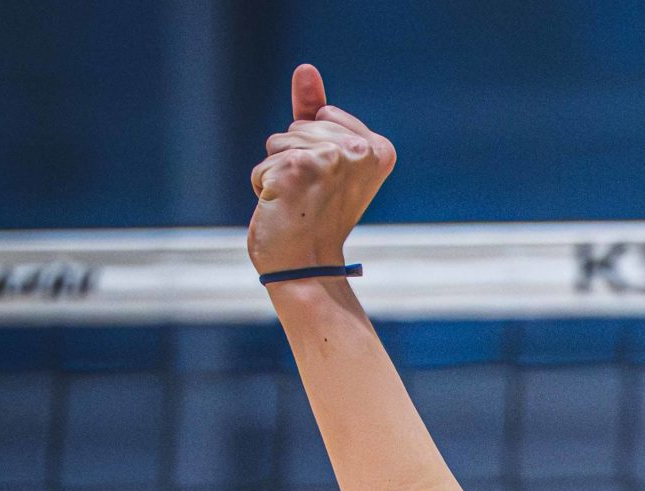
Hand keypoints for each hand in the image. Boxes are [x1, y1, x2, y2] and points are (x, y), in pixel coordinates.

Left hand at [247, 63, 395, 277]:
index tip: (329, 186)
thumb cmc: (316, 217)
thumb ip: (315, 112)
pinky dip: (265, 186)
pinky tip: (284, 209)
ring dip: (278, 172)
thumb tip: (305, 68)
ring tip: (299, 203)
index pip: (323, 114)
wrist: (309, 267)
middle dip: (294, 158)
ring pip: (279, 141)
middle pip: (301, 125)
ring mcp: (332, 158)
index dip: (314, 149)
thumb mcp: (324, 160)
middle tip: (313, 198)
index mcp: (379, 148)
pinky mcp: (300, 167)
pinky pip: (265, 163)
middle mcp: (361, 150)